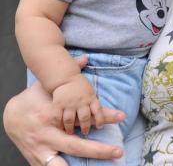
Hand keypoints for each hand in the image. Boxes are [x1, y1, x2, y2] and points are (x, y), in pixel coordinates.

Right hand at [3, 81, 125, 165]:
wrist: (10, 115)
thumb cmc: (33, 99)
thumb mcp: (48, 85)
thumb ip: (69, 73)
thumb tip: (85, 58)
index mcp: (53, 114)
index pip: (84, 116)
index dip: (104, 116)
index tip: (122, 116)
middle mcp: (48, 134)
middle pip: (77, 146)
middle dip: (99, 151)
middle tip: (118, 151)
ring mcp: (41, 149)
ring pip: (61, 165)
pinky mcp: (36, 158)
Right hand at [52, 73, 103, 134]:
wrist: (65, 77)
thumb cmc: (79, 85)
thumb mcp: (90, 90)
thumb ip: (96, 102)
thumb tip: (115, 106)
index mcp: (91, 97)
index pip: (98, 110)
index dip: (100, 120)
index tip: (100, 127)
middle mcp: (81, 101)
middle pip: (85, 118)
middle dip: (85, 127)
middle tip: (85, 132)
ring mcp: (69, 103)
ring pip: (70, 120)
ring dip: (71, 129)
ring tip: (71, 133)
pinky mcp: (58, 104)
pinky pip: (57, 118)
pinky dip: (58, 125)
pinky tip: (59, 128)